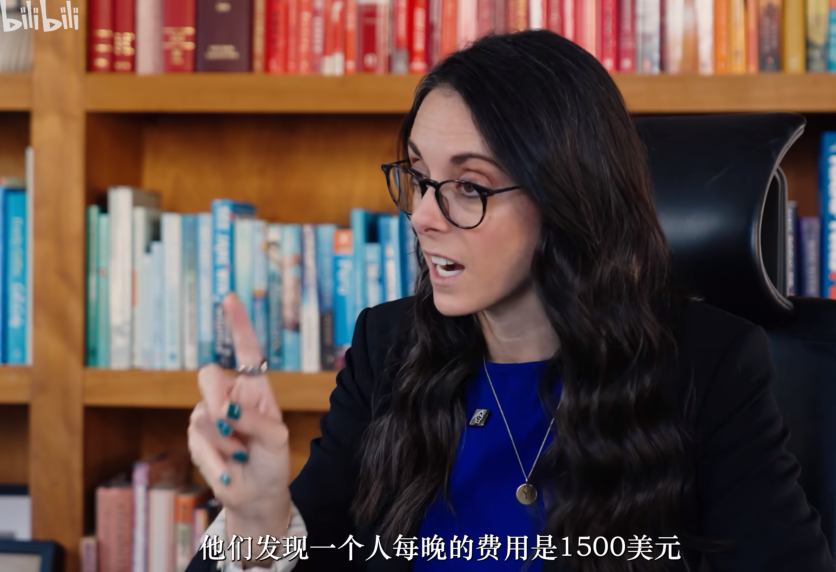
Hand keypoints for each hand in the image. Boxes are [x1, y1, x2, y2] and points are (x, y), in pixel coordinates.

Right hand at [188, 293, 291, 556]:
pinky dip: (215, 459)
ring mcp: (210, 415)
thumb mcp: (275, 439)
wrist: (257, 495)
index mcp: (255, 388)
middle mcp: (230, 395)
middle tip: (233, 424)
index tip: (229, 297)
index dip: (238, 323)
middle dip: (217, 400)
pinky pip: (196, 441)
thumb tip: (224, 410)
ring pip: (201, 413)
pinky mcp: (196, 436)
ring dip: (224, 440)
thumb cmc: (272, 462)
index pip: (246, 350)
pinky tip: (229, 468)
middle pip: (207, 375)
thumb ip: (253, 420)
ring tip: (241, 455)